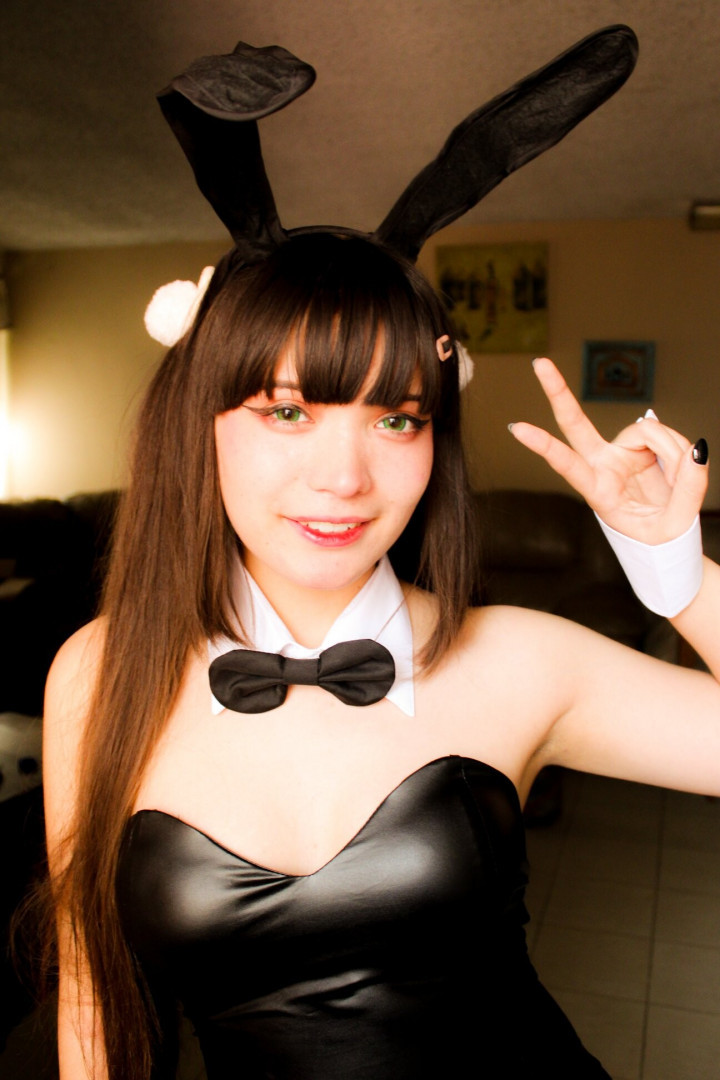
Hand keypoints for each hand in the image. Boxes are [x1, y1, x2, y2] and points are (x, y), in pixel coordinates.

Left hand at [509, 358, 707, 543]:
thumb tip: (697, 450)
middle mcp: (602, 466)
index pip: (567, 465)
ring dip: (672, 448)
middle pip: (576, 424)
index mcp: (598, 491)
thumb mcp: (674, 523)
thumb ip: (689, 489)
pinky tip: (681, 465)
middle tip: (539, 362)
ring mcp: (619, 453)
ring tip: (682, 476)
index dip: (544, 446)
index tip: (516, 429)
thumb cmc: (659, 538)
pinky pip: (662, 433)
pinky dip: (678, 448)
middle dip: (557, 391)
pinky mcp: (639, 446)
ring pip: (647, 429)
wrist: (665, 539)